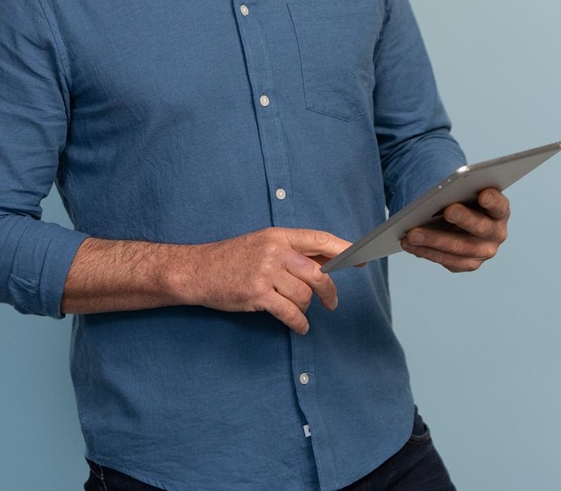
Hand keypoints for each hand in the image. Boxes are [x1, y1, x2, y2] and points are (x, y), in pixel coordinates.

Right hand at [187, 228, 348, 334]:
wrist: (198, 270)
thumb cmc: (232, 258)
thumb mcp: (263, 245)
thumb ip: (294, 252)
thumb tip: (329, 261)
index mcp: (278, 235)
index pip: (320, 239)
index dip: (345, 249)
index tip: (363, 258)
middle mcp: (274, 251)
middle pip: (318, 273)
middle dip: (330, 291)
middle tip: (332, 303)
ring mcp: (265, 272)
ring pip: (304, 295)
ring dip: (306, 308)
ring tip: (298, 311)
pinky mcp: (257, 293)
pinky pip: (290, 312)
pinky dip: (299, 323)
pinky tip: (299, 325)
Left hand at [401, 188, 509, 272]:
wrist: (456, 217)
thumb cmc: (459, 200)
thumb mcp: (461, 192)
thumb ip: (456, 191)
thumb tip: (436, 196)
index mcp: (499, 210)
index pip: (499, 205)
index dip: (493, 200)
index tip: (483, 194)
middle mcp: (496, 233)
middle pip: (481, 227)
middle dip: (463, 218)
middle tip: (447, 211)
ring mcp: (484, 251)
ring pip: (460, 248)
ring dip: (434, 241)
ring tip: (412, 234)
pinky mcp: (468, 263)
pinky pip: (448, 261)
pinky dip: (426, 252)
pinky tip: (409, 244)